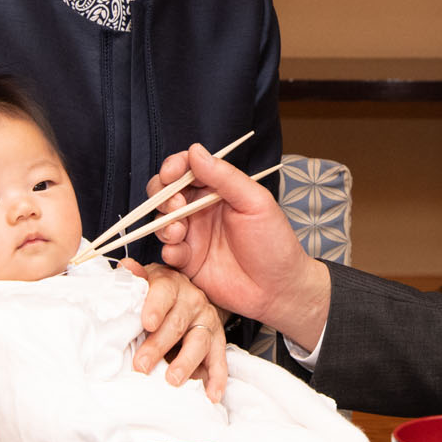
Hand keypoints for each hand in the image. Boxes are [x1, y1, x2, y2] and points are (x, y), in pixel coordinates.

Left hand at [124, 258, 228, 401]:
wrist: (184, 299)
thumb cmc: (156, 297)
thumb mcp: (144, 284)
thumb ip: (135, 280)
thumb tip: (125, 268)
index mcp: (171, 284)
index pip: (164, 292)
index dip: (155, 307)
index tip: (146, 323)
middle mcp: (193, 300)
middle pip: (177, 323)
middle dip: (159, 345)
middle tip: (142, 365)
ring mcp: (207, 321)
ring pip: (199, 341)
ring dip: (186, 362)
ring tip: (172, 379)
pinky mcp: (217, 342)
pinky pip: (220, 360)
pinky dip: (217, 378)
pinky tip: (211, 394)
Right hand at [149, 143, 331, 349]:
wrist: (279, 289)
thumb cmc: (274, 243)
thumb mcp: (255, 202)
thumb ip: (225, 177)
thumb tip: (195, 151)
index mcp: (218, 190)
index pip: (188, 169)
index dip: (175, 167)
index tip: (172, 172)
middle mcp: (201, 210)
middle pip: (166, 192)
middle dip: (163, 194)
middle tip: (175, 204)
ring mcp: (193, 236)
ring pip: (162, 220)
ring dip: (164, 222)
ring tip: (180, 231)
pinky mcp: (188, 262)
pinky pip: (168, 251)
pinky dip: (169, 249)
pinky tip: (180, 253)